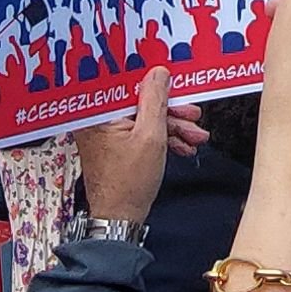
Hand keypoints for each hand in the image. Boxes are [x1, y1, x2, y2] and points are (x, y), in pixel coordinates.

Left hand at [76, 62, 205, 223]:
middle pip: (139, 101)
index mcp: (98, 113)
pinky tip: (181, 146)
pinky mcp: (113, 144)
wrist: (120, 218)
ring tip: (194, 137)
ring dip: (171, 126)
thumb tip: (158, 73)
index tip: (175, 84)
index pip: (127, 84)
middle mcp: (96, 119)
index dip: (155, 83)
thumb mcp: (151, 136)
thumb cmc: (129, 184)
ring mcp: (105, 133)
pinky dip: (161, 137)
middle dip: (170, 110)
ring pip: (143, 117)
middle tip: (192, 115)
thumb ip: (156, 100)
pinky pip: (139, 131)